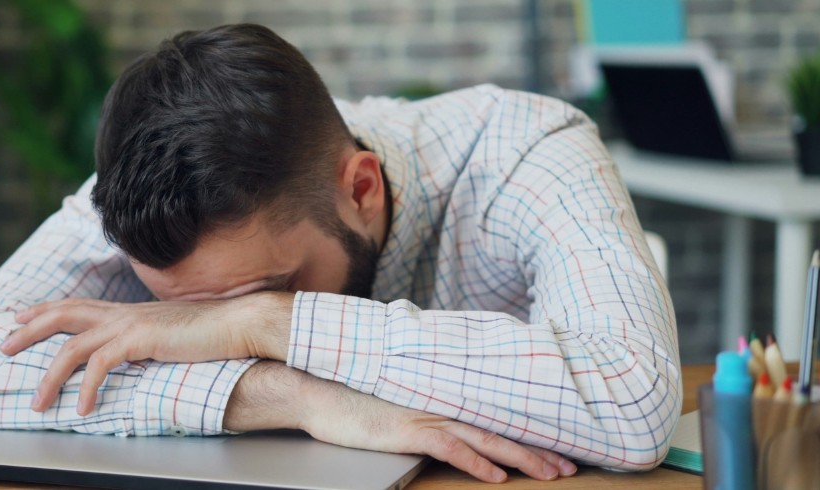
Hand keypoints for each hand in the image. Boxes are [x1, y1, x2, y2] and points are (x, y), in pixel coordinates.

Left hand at [0, 293, 291, 414]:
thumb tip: (134, 354)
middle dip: (29, 330)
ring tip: (39, 403)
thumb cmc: (210, 333)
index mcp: (128, 311)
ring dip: (50, 376)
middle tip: (2, 346)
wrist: (238, 324)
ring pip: (72, 346)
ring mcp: (129, 324)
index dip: (44, 310)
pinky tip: (83, 408)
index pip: (76, 304)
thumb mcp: (168, 335)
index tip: (19, 318)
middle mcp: (123, 312)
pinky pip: (100, 365)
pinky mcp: (140, 340)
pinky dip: (87, 388)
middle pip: (62, 314)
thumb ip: (145, 341)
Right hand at [297, 372, 577, 482]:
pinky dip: (476, 462)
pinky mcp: (408, 429)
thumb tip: (441, 417)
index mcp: (440, 397)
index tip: (556, 447)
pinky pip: (451, 448)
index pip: (493, 417)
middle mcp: (441, 404)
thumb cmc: (352, 397)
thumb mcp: (395, 400)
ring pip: (486, 438)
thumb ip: (422, 405)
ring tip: (551, 473)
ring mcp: (426, 415)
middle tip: (570, 466)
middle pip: (500, 428)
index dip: (527, 433)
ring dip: (521, 457)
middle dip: (539, 449)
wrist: (318, 389)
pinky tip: (496, 476)